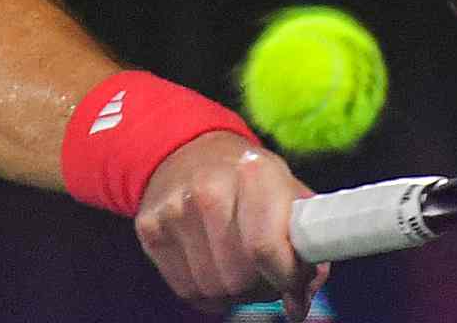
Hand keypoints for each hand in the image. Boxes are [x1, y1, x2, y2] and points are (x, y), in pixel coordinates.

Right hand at [134, 132, 329, 318]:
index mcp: (255, 172)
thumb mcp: (289, 194)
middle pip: (239, 277)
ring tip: (237, 266)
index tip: (291, 281)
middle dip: (259, 285)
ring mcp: (175, 209)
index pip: (266, 248)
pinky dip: (205, 291)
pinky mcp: (150, 227)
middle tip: (263, 271)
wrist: (190, 152)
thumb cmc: (252, 181)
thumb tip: (297, 305)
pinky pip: (186, 289)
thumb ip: (306, 247)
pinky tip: (212, 265)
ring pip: (212, 289)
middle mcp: (210, 187)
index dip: (285, 277)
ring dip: (231, 292)